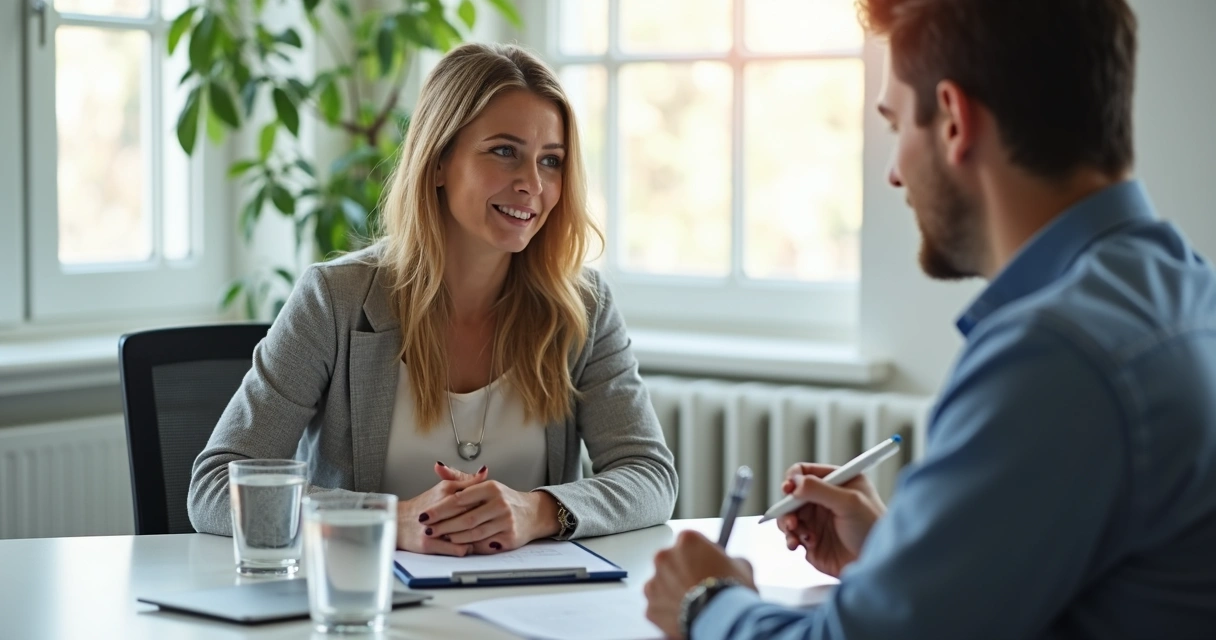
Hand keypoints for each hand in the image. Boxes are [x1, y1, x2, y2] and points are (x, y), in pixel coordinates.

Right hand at [396, 462, 487, 555]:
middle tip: (492, 523)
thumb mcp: (445, 487)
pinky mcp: (429, 544)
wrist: (400, 521)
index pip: (475, 496)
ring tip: (483, 535)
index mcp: (446, 490)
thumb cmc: (425, 504)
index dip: (487, 504)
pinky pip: (458, 548)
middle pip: (473, 515)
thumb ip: (466, 480)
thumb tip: (485, 471)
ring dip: (478, 536)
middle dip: (484, 520)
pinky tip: (469, 544)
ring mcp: (434, 527)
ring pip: (467, 534)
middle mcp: (440, 507)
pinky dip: (467, 547)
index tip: (493, 508)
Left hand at [420, 468, 559, 553]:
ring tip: (440, 537)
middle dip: (443, 526)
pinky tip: (458, 544)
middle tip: (428, 529)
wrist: (533, 513)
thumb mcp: (484, 485)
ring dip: (454, 537)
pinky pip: (484, 543)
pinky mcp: (510, 537)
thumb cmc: (503, 499)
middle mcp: (500, 503)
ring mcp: (506, 521)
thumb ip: (459, 477)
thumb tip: (437, 467)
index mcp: (491, 487)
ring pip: (474, 532)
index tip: (424, 515)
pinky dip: (469, 544)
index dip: (440, 509)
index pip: (460, 499)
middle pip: (465, 517)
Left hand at [644, 531, 755, 638]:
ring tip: (693, 602)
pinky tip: (685, 614)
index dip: (700, 554)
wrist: (721, 621)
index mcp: (687, 540)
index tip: (706, 564)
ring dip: (674, 590)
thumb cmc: (731, 592)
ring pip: (663, 583)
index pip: (690, 541)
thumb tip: (728, 563)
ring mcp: (655, 582)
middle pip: (672, 560)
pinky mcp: (651, 606)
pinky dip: (668, 610)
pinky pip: (659, 606)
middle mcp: (665, 557)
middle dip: (683, 571)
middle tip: (699, 585)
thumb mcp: (741, 566)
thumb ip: (728, 559)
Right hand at [776, 462, 885, 576]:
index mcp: (838, 483)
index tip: (788, 489)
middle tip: (791, 518)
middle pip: (792, 495)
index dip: (794, 478)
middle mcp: (826, 500)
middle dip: (787, 505)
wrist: (877, 565)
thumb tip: (794, 483)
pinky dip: (790, 539)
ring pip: (789, 516)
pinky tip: (798, 544)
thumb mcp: (849, 502)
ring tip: (796, 534)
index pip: (807, 472)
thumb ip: (819, 489)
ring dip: (788, 523)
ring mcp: (817, 521)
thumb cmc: (873, 531)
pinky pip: (791, 536)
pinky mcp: (812, 541)